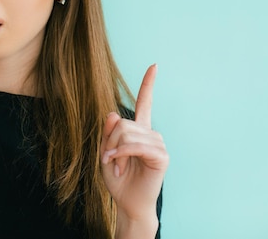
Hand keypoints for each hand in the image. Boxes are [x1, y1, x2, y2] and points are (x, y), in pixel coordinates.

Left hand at [101, 64, 168, 224]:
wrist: (127, 202)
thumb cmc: (118, 178)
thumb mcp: (105, 151)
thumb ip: (108, 132)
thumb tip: (113, 113)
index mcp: (139, 130)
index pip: (145, 102)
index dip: (148, 84)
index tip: (154, 65)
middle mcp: (151, 133)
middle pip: (122, 123)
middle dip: (110, 141)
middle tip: (110, 159)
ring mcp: (158, 144)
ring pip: (127, 133)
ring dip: (115, 151)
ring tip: (117, 166)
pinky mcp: (161, 156)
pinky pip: (136, 145)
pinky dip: (122, 154)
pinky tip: (118, 164)